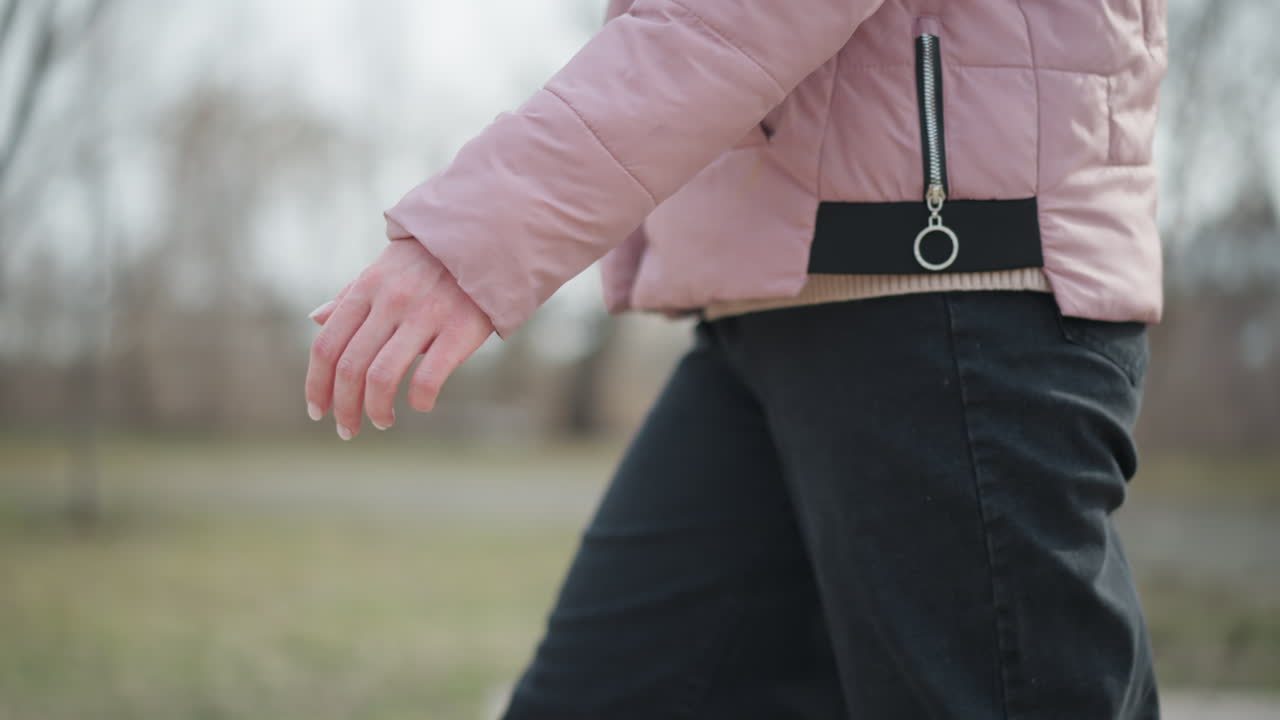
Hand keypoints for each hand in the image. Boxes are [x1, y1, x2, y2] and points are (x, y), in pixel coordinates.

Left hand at [305, 240, 493, 438]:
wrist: (486, 239)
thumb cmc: (429, 261)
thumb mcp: (383, 270)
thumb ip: (350, 297)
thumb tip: (315, 319)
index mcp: (367, 289)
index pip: (326, 346)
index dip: (316, 385)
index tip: (318, 411)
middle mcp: (390, 302)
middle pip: (349, 368)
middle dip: (343, 408)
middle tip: (348, 430)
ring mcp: (424, 316)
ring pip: (381, 377)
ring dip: (375, 410)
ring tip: (380, 421)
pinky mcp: (459, 330)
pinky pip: (427, 377)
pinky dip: (418, 400)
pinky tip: (421, 404)